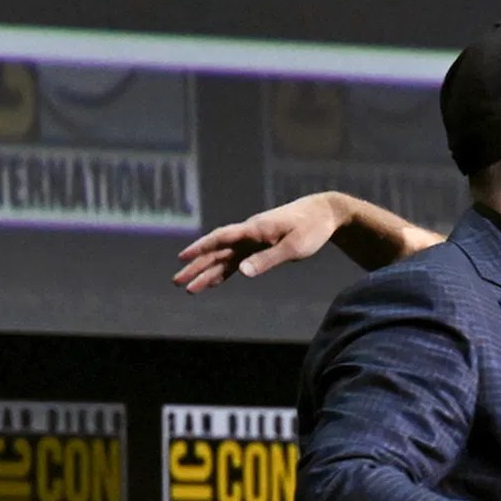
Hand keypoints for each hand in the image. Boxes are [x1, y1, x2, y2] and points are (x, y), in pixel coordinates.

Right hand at [171, 192, 346, 292]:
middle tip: (177, 282)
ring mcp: (253, 240)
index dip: (201, 247)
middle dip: (196, 266)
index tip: (182, 257)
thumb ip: (268, 259)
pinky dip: (224, 271)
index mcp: (255, 229)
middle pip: (217, 250)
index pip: (222, 238)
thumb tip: (241, 272)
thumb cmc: (312, 228)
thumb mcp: (294, 247)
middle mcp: (249, 233)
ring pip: (224, 257)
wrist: (323, 213)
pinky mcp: (259, 245)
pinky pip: (237, 260)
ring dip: (206, 271)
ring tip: (188, 287)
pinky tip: (212, 281)